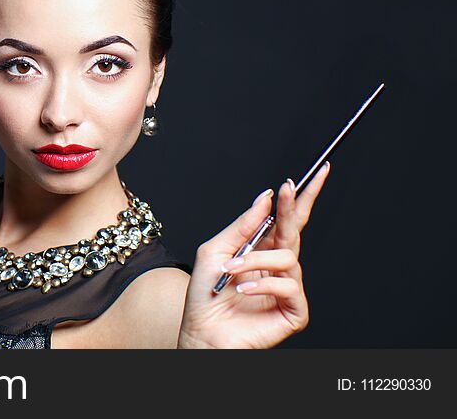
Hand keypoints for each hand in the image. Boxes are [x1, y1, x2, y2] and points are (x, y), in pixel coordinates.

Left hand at [176, 162, 330, 348]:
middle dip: (295, 206)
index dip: (298, 199)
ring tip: (230, 270)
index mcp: (260, 251)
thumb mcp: (215, 252)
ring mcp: (287, 288)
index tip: (309, 176)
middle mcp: (277, 267)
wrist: (202, 333)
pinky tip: (243, 291)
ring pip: (286, 258)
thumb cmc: (206, 297)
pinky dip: (263, 285)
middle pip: (296, 230)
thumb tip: (265, 198)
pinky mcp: (294, 310)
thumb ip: (242, 226)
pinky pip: (289, 286)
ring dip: (254, 261)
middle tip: (291, 187)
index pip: (285, 220)